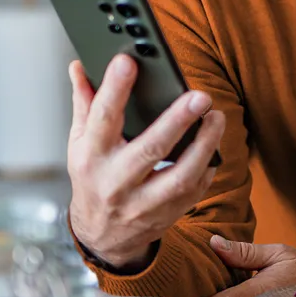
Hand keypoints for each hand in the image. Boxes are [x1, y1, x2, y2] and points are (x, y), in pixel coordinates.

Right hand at [67, 55, 225, 271]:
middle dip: (177, 121)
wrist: (103, 235)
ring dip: (204, 145)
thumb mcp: (79, 143)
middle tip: (199, 96)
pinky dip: (208, 166)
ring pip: (180, 176)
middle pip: (150, 149)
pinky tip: (214, 145)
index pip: (102, 119)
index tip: (127, 61)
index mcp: (91, 158)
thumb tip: (80, 66)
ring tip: (216, 118)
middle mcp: (116, 183)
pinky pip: (195, 191)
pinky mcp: (167, 215)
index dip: (114, 89)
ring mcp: (143, 204)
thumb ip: (85, 104)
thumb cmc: (92, 179)